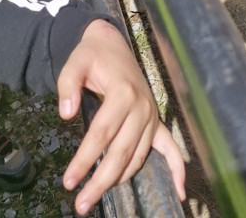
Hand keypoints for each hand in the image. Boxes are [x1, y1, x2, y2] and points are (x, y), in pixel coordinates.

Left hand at [58, 19, 185, 214]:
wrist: (112, 44)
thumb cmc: (92, 55)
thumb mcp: (75, 62)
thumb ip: (67, 85)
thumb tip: (65, 114)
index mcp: (122, 92)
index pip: (102, 133)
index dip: (85, 159)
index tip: (69, 180)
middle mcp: (142, 107)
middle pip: (120, 152)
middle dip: (100, 181)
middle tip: (81, 204)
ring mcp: (152, 116)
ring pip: (137, 157)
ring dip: (119, 180)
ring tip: (95, 197)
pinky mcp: (156, 121)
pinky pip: (170, 147)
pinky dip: (177, 169)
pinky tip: (180, 191)